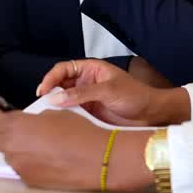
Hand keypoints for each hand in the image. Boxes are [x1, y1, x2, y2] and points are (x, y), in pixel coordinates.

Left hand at [0, 109, 151, 191]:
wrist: (95, 158)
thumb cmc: (78, 132)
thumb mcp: (53, 113)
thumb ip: (31, 119)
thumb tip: (25, 123)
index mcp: (16, 126)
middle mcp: (12, 148)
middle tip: (13, 128)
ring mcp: (19, 166)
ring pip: (7, 154)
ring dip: (14, 148)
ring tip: (36, 144)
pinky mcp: (29, 180)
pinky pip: (21, 167)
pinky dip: (27, 161)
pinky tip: (45, 158)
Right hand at [37, 59, 190, 126]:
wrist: (151, 114)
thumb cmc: (135, 95)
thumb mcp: (108, 90)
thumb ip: (82, 93)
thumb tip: (56, 97)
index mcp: (90, 69)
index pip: (63, 69)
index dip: (51, 78)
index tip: (43, 90)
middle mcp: (86, 82)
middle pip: (61, 84)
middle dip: (50, 92)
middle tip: (41, 105)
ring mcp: (87, 99)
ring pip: (64, 100)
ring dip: (56, 106)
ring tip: (46, 115)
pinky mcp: (90, 114)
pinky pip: (72, 114)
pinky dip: (64, 118)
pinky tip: (60, 123)